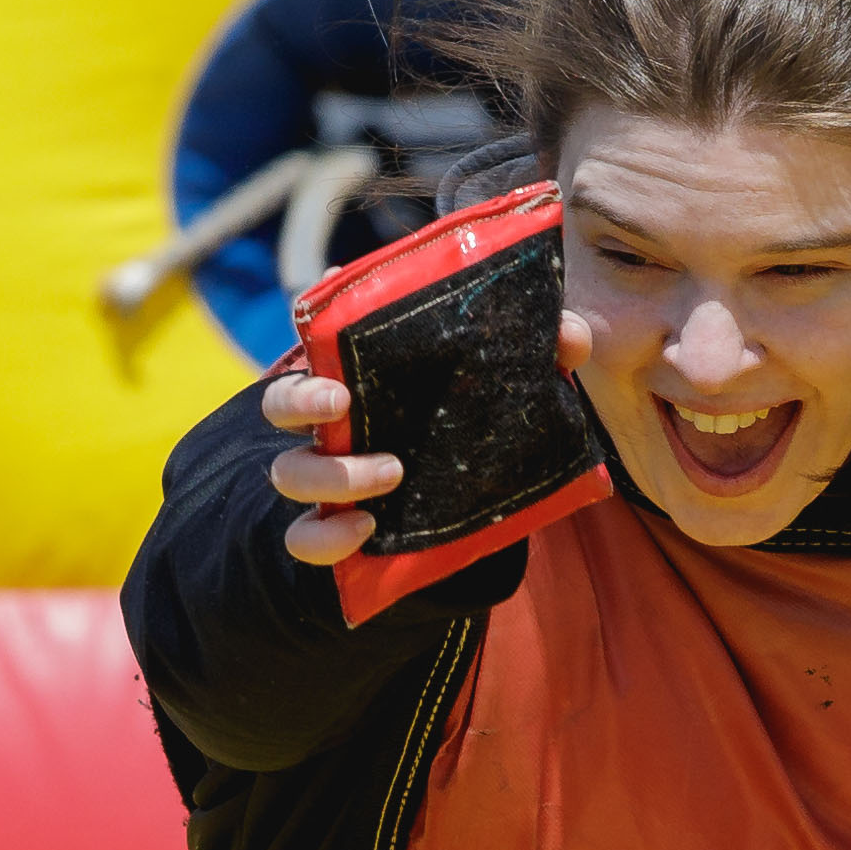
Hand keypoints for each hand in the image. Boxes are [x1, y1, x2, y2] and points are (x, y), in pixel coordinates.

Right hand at [260, 314, 594, 564]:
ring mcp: (327, 479)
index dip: (315, 322)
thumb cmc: (475, 424)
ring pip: (290, 474)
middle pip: (280, 402)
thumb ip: (541, 354)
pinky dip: (326, 537)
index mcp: (362, 377)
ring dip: (333, 474)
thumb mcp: (511, 385)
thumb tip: (570, 337)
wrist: (473, 511)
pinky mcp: (334, 532)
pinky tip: (366, 530)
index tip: (333, 309)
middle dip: (301, 398)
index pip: (320, 340)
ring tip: (392, 471)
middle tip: (341, 399)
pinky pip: (304, 540)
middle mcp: (331, 424)